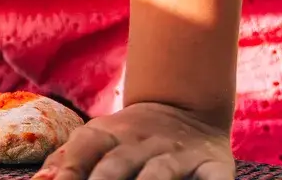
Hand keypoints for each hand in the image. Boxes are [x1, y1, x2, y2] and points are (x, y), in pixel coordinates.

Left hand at [38, 104, 233, 179]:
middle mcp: (142, 142)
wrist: (187, 109)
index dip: (68, 168)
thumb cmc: (130, 140)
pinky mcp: (214, 169)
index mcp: (110, 134)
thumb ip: (68, 160)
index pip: (84, 147)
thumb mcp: (98, 140)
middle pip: (117, 165)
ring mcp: (178, 156)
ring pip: (159, 175)